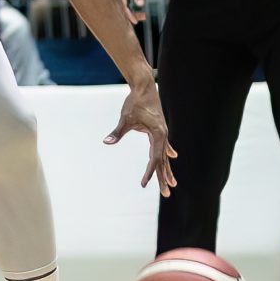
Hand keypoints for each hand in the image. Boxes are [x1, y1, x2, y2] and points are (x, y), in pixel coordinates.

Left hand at [104, 79, 176, 194]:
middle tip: (166, 194)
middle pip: (163, 160)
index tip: (144, 184)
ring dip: (167, 169)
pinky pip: (164, 145)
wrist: (144, 87)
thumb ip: (118, 132)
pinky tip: (173, 156)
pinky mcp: (159, 129)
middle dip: (163, 178)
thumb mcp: (125, 118)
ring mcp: (162, 132)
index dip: (150, 172)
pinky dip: (167, 152)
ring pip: (165, 155)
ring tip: (172, 184)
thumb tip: (106, 142)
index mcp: (157, 134)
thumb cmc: (134, 102)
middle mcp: (163, 135)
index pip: (154, 159)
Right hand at [112, 0, 146, 21]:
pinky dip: (132, 10)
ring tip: (144, 16)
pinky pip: (126, 5)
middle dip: (131, 17)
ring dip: (133, 14)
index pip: (123, 5)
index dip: (128, 14)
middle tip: (143, 18)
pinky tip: (140, 14)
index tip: (135, 21)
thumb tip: (140, 5)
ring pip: (124, 8)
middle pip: (122, 9)